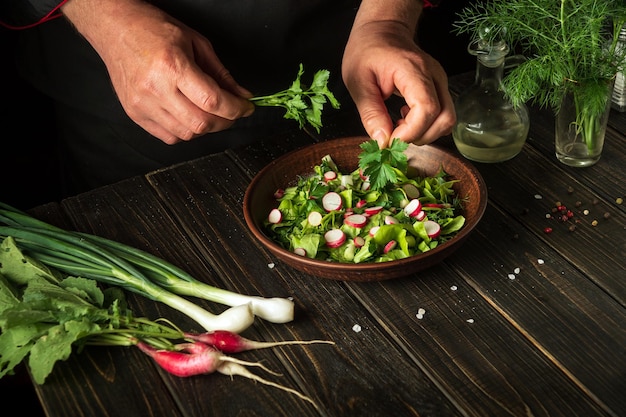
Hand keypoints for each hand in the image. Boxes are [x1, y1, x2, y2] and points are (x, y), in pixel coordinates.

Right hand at [62, 0, 254, 143]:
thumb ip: (221, 73)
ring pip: (186, 134)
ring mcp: (143, 104)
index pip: (213, 101)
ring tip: (211, 113)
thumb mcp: (196, 42)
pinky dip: (186, 132)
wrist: (115, 29)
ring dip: (206, 128)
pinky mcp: (135, 114)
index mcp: (172, 66)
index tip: (247, 108)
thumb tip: (242, 95)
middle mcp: (155, 89)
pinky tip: (190, 116)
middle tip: (232, 112)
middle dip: (225, 122)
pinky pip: (169, 137)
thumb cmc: (153, 29)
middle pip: (201, 123)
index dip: (236, 109)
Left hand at [342, 10, 455, 147]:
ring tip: (398, 125)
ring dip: (424, 133)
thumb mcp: (358, 81)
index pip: (427, 109)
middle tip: (394, 135)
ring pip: (447, 120)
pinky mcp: (438, 87)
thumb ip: (370, 113)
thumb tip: (382, 141)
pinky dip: (425, 125)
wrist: (381, 30)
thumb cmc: (367, 50)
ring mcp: (440, 81)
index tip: (389, 139)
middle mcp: (434, 76)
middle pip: (444, 118)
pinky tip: (404, 118)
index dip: (410, 132)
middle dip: (419, 136)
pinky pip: (441, 114)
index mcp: (413, 70)